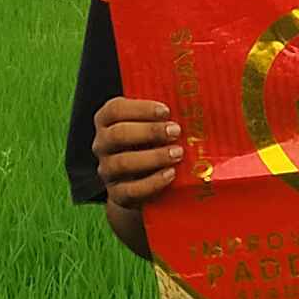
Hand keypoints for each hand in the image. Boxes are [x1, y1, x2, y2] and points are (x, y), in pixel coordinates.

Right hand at [93, 92, 183, 206]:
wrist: (139, 185)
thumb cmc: (149, 146)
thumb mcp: (152, 127)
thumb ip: (163, 117)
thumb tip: (196, 105)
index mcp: (107, 121)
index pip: (115, 109)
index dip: (141, 109)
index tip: (166, 111)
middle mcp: (102, 144)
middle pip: (118, 134)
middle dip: (150, 131)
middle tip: (176, 131)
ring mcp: (107, 170)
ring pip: (123, 162)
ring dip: (154, 156)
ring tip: (177, 153)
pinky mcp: (117, 193)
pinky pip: (131, 189)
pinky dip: (153, 182)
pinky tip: (171, 174)